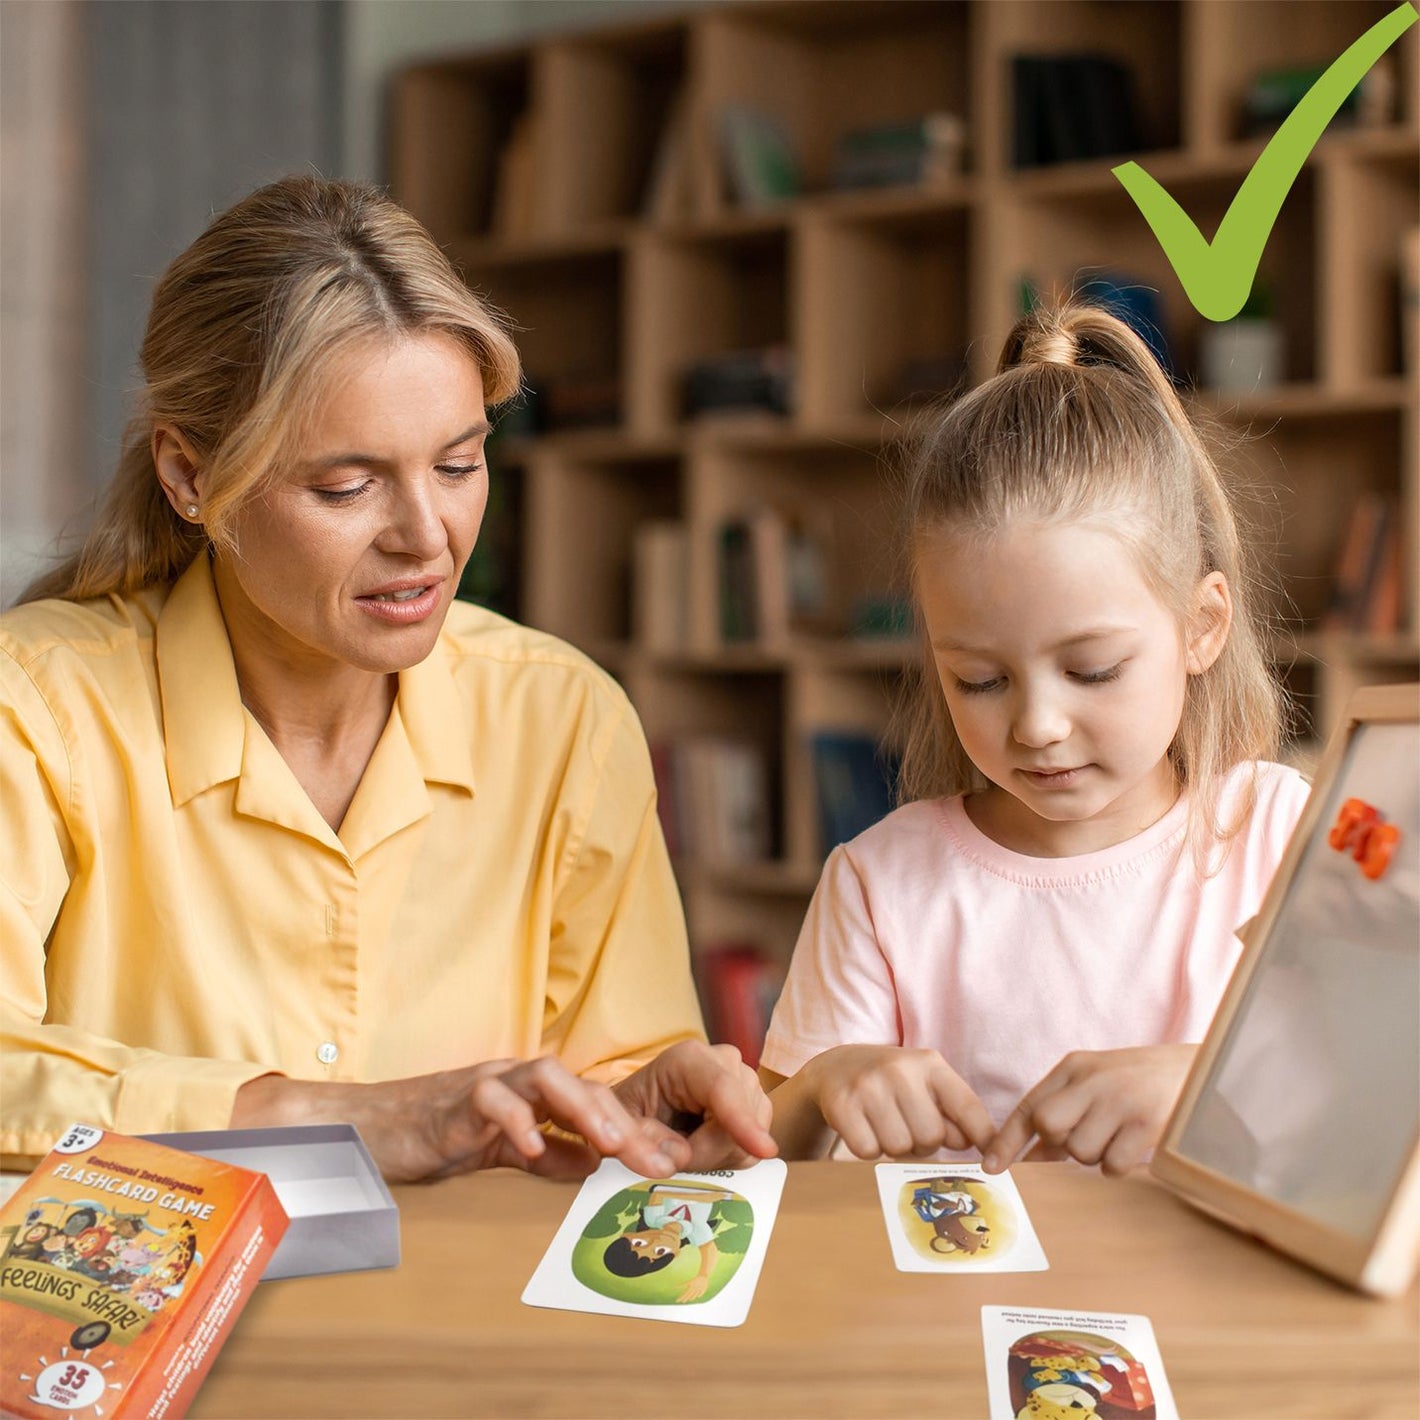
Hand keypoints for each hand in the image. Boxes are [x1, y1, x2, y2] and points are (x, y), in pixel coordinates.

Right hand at [232, 1057, 687, 1184]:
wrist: (369, 1126)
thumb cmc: (437, 1136)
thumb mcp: (502, 1150)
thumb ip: (546, 1154)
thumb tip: (590, 1165)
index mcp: (535, 1094)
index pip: (596, 1106)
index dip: (637, 1133)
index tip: (674, 1165)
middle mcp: (518, 1079)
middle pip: (584, 1085)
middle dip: (626, 1122)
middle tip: (659, 1161)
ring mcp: (487, 1082)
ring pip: (546, 1076)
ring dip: (584, 1108)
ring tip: (612, 1145)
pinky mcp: (453, 1099)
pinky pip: (490, 1100)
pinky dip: (515, 1121)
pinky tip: (532, 1149)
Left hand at [612, 1040, 777, 1169]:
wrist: (645, 1104)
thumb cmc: (633, 1109)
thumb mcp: (622, 1123)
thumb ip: (644, 1138)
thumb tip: (680, 1156)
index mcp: (688, 1059)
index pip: (722, 1089)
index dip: (742, 1121)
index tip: (763, 1150)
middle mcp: (724, 1062)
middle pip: (738, 1122)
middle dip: (707, 1153)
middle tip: (674, 1153)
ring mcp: (745, 1082)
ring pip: (750, 1137)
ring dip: (717, 1156)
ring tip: (688, 1145)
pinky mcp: (756, 1104)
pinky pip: (753, 1147)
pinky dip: (729, 1157)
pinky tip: (707, 1146)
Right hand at [802, 1045, 995, 1160]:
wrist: (834, 1067)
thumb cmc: (891, 1083)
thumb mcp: (924, 1085)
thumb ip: (952, 1114)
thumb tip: (979, 1149)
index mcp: (929, 1063)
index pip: (967, 1107)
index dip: (983, 1139)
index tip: (992, 1163)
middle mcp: (900, 1068)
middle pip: (931, 1138)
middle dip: (921, 1144)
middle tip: (906, 1128)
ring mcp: (868, 1085)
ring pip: (898, 1148)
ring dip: (893, 1148)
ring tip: (884, 1125)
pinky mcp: (842, 1103)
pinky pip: (868, 1151)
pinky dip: (867, 1149)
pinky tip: (862, 1127)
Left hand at [983, 1044, 1196, 1176]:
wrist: (1198, 1070)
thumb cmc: (1137, 1081)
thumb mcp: (1094, 1083)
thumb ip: (1062, 1111)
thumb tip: (1029, 1157)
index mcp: (1074, 1067)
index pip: (1030, 1106)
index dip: (1007, 1140)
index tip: (992, 1167)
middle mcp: (1093, 1080)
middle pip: (1049, 1127)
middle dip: (1059, 1143)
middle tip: (1085, 1136)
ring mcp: (1120, 1101)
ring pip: (1081, 1152)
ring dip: (1095, 1155)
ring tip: (1117, 1134)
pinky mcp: (1147, 1124)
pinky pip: (1112, 1165)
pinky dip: (1118, 1165)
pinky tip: (1132, 1145)